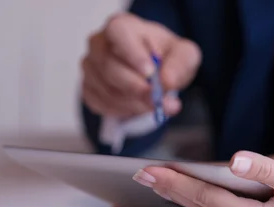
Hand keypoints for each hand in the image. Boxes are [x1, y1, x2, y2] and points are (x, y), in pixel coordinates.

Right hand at [81, 13, 201, 118]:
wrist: (153, 70)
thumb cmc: (164, 56)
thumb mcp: (184, 55)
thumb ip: (180, 65)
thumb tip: (167, 82)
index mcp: (121, 27)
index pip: (119, 34)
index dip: (133, 55)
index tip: (150, 73)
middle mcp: (99, 45)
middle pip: (110, 68)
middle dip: (137, 89)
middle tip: (159, 102)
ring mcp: (91, 68)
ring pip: (108, 91)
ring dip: (134, 104)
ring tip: (154, 104)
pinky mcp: (89, 89)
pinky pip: (103, 105)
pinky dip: (124, 111)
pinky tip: (138, 106)